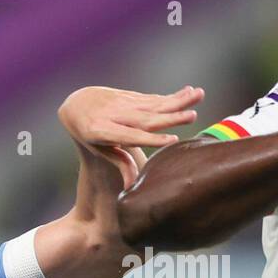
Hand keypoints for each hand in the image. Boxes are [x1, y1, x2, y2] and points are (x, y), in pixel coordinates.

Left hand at [58, 84, 204, 188]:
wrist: (77, 104)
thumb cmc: (90, 134)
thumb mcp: (99, 149)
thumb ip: (119, 162)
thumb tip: (131, 185)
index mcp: (101, 131)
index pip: (128, 136)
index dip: (150, 139)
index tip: (172, 139)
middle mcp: (113, 115)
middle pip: (145, 118)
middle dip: (170, 118)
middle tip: (193, 116)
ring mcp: (123, 103)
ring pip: (153, 103)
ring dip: (178, 100)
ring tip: (199, 95)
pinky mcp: (131, 96)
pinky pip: (154, 98)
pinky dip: (172, 96)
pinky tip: (189, 92)